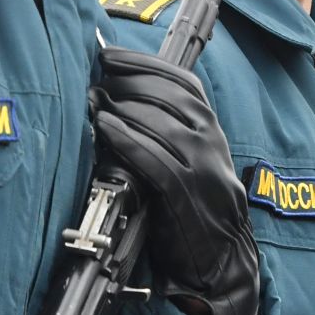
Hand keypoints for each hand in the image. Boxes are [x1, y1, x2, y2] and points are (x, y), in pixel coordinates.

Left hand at [90, 47, 260, 314]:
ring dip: (122, 107)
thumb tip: (117, 96)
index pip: (181, 80)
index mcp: (211, 128)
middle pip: (168, 95)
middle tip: (96, 79)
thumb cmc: (196, 207)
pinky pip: (154, 159)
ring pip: (161, 122)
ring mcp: (202, 168)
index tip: (109, 54)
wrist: (221, 260)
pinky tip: (105, 128)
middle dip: (127, 81)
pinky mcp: (186, 195)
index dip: (142, 63)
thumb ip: (166, 128)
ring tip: (94, 101)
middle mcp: (211, 141)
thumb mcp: (190, 159)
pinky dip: (127, 139)